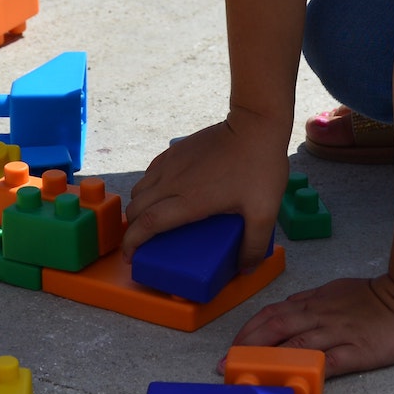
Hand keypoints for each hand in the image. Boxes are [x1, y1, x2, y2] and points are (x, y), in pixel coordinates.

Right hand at [122, 109, 286, 265]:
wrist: (254, 125)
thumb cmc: (259, 168)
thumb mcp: (264, 212)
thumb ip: (253, 245)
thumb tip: (245, 268)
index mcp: (189, 200)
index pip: (148, 223)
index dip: (132, 242)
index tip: (129, 256)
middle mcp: (173, 182)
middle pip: (136, 207)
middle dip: (132, 229)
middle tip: (142, 243)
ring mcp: (171, 163)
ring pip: (140, 189)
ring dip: (138, 207)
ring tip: (151, 219)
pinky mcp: (175, 151)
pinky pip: (149, 174)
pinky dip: (147, 189)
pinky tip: (162, 194)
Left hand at [225, 274, 393, 375]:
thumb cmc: (375, 297)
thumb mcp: (336, 290)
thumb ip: (311, 300)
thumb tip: (288, 307)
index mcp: (314, 302)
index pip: (273, 313)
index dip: (249, 328)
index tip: (232, 344)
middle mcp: (320, 316)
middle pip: (276, 328)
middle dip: (248, 346)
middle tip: (228, 363)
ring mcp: (337, 333)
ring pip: (295, 345)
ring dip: (268, 360)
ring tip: (249, 374)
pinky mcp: (357, 352)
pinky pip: (329, 363)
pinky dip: (309, 372)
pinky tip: (293, 383)